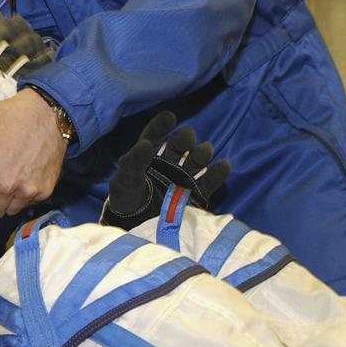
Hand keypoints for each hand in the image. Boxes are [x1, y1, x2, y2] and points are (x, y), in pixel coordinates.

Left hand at [0, 89, 67, 243]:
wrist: (46, 113)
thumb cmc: (3, 119)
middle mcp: (4, 187)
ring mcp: (26, 191)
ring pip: (8, 211)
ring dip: (4, 201)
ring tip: (6, 175)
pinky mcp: (44, 191)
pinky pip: (27, 203)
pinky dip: (22, 195)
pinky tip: (22, 173)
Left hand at [100, 112, 230, 230]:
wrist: (136, 230)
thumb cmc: (125, 202)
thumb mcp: (123, 181)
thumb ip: (132, 162)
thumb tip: (145, 143)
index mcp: (147, 157)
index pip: (154, 136)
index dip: (161, 125)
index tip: (170, 116)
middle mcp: (167, 164)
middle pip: (179, 145)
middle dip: (184, 138)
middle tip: (187, 137)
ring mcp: (183, 178)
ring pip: (196, 160)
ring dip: (202, 152)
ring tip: (203, 151)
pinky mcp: (196, 195)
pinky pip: (209, 181)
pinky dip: (217, 173)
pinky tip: (223, 165)